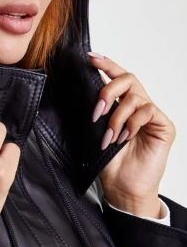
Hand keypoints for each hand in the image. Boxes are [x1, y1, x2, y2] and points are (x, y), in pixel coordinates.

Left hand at [88, 52, 175, 216]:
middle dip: (108, 90)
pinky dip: (132, 123)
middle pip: (128, 78)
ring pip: (134, 96)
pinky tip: (125, 138)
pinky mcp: (163, 126)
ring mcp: (152, 115)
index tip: (90, 57)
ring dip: (117, 116)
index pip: (117, 77)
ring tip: (110, 136)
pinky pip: (148, 111)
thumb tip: (81, 89)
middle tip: (96, 111)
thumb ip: (96, 110)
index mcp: (122, 105)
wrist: (123, 189)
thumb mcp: (95, 132)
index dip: (106, 64)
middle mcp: (138, 106)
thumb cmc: (109, 163)